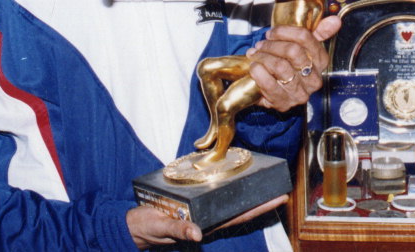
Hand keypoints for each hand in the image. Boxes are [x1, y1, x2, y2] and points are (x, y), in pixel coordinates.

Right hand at [127, 195, 287, 248]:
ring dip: (247, 194)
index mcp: (206, 225)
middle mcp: (209, 219)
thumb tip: (197, 235)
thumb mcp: (161, 226)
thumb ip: (177, 230)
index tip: (279, 199)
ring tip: (263, 181)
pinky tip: (235, 180)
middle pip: (241, 209)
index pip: (239, 216)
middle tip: (281, 189)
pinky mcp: (195, 205)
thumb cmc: (147, 227)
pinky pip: (217, 197)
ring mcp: (203, 213)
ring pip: (232, 203)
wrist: (133, 226)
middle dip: (261, 200)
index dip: (259, 208)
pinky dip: (229, 189)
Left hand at [246, 16, 339, 110]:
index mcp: (321, 61)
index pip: (305, 38)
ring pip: (280, 66)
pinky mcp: (284, 104)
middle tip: (261, 44)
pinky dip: (258, 72)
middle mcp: (314, 79)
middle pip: (293, 51)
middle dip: (272, 45)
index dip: (285, 32)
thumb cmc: (288, 64)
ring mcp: (300, 93)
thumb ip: (320, 31)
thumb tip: (335, 20)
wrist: (272, 89)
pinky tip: (254, 67)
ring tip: (254, 54)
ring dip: (263, 57)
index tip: (271, 33)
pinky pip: (269, 84)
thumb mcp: (304, 47)